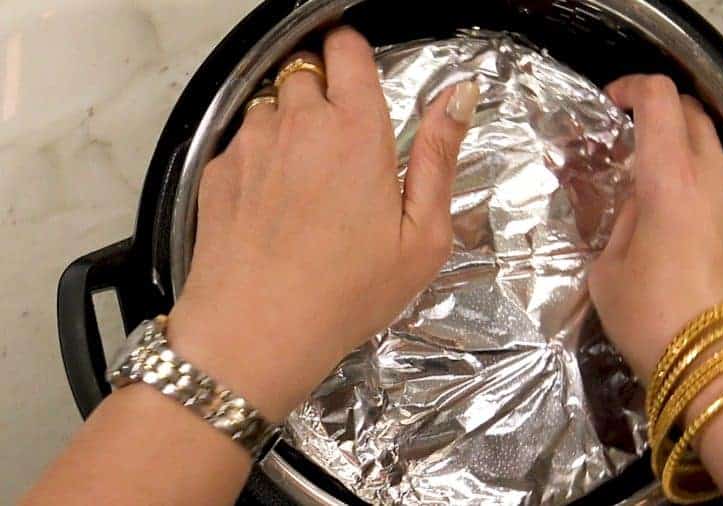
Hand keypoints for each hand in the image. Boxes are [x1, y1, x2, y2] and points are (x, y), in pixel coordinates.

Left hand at [166, 27, 479, 419]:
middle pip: (307, 69)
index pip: (346, 47)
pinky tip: (273, 203)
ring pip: (273, 103)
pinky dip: (260, 155)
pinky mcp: (219, 169)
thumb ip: (440, 155)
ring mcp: (252, 143)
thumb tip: (460, 94)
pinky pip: (242, 139)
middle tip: (341, 148)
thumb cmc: (347, 293)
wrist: (255, 332)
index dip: (353, 53)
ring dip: (290, 123)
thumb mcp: (422, 235)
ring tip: (306, 180)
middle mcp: (299, 122)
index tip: (360, 79)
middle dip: (325, 93)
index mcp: (356, 131)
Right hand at [589, 75, 722, 381]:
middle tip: (628, 136)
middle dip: (659, 112)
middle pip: (693, 114)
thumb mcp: (608, 272)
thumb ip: (621, 223)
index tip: (611, 102)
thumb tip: (639, 206)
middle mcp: (716, 177)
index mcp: (672, 177)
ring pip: (715, 149)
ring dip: (683, 149)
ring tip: (652, 182)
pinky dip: (702, 181)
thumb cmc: (654, 318)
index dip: (632, 87)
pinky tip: (681, 219)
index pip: (660, 99)